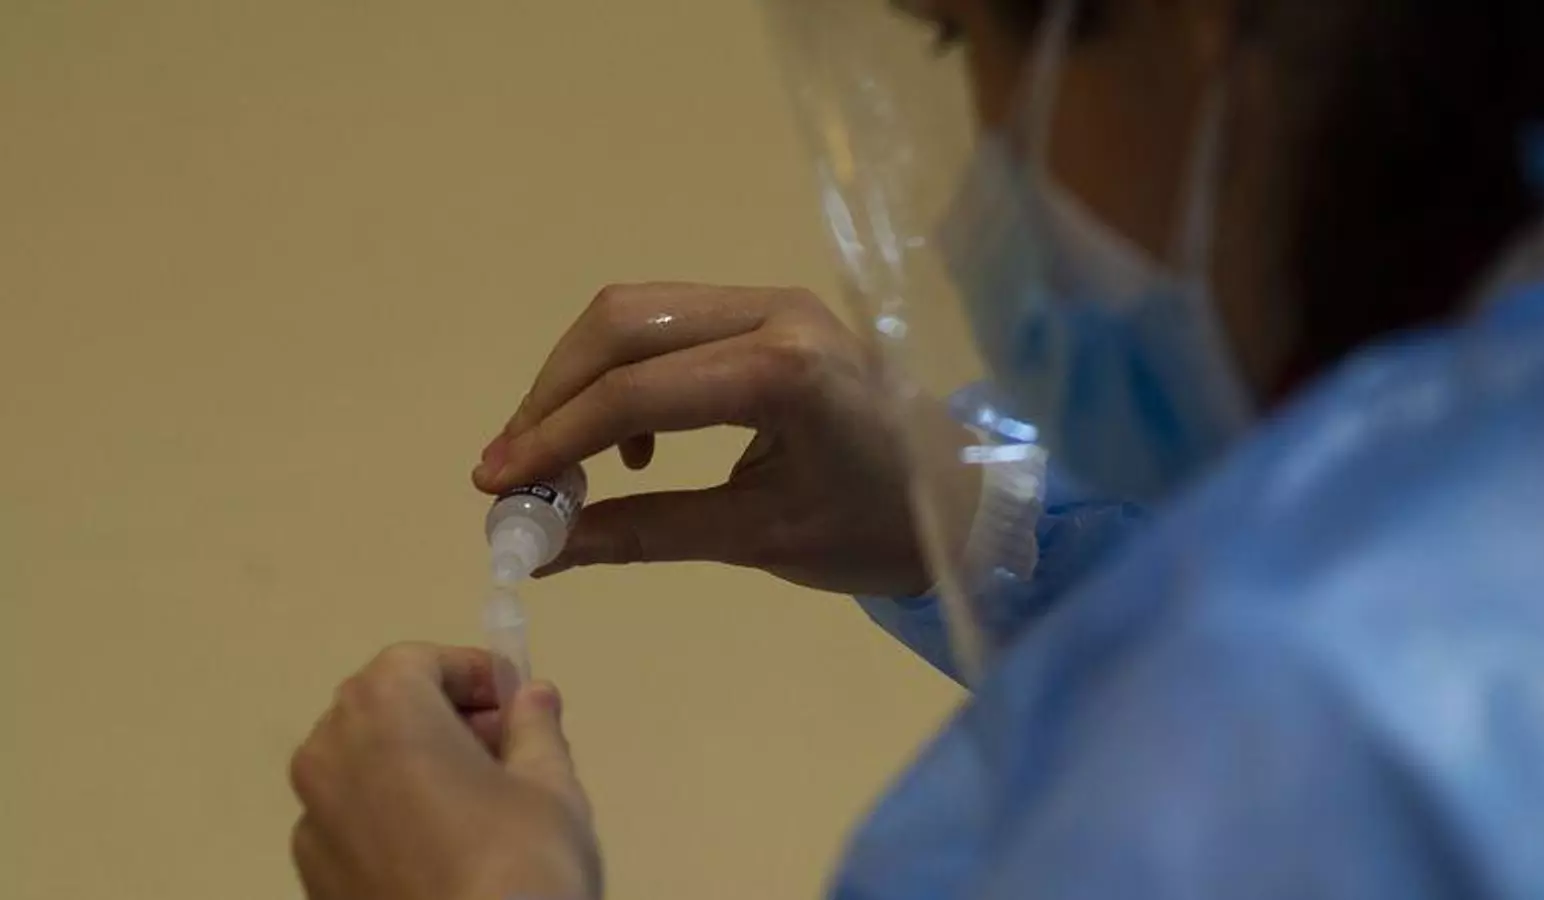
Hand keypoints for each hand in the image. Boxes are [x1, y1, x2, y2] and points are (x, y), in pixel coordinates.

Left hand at [290, 644, 599, 899]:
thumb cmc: (517, 865)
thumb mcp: (551, 786)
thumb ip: (535, 729)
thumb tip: (532, 699)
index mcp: (383, 711)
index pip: (420, 661)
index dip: (474, 675)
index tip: (517, 705)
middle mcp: (329, 755)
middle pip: (383, 708)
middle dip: (443, 716)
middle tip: (505, 751)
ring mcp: (311, 822)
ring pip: (364, 767)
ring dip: (414, 766)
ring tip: (479, 809)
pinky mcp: (311, 879)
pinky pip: (354, 822)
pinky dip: (392, 817)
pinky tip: (446, 855)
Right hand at [472, 283, 934, 596]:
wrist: (964, 498)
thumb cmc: (877, 532)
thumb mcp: (758, 541)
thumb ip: (643, 534)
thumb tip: (539, 551)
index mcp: (784, 373)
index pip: (635, 394)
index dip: (552, 439)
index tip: (495, 487)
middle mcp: (775, 312)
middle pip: (621, 324)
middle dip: (551, 396)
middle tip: (511, 470)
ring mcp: (775, 300)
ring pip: (637, 312)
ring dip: (578, 378)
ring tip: (553, 459)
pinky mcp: (771, 309)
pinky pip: (670, 321)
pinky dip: (623, 370)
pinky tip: (628, 442)